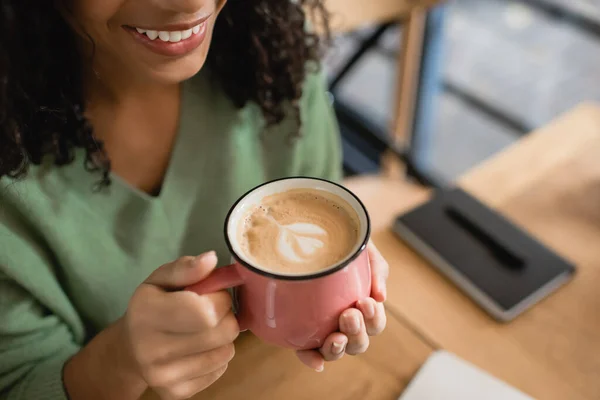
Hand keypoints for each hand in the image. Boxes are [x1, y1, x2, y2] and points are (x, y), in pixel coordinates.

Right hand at [124, 252, 238, 399]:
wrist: (130, 349)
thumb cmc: (152, 306)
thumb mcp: (161, 279)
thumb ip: (186, 268)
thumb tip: (211, 259)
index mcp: (146, 314)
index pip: (206, 312)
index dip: (220, 298)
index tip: (213, 294)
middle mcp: (152, 350)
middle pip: (222, 332)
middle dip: (226, 316)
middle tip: (212, 311)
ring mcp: (164, 377)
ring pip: (226, 352)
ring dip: (224, 336)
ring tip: (205, 328)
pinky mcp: (176, 393)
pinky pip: (220, 370)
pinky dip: (217, 355)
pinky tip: (200, 347)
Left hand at [296, 241, 388, 370]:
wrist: (311, 232)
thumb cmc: (342, 244)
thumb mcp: (363, 250)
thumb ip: (377, 270)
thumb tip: (382, 297)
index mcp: (362, 306)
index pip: (374, 324)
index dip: (373, 320)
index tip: (366, 302)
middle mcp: (344, 321)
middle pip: (358, 343)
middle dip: (356, 333)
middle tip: (348, 314)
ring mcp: (323, 327)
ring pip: (336, 351)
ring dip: (338, 348)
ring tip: (335, 336)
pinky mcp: (300, 329)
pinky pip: (306, 350)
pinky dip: (311, 358)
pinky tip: (315, 362)